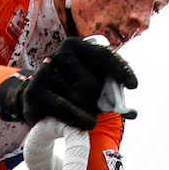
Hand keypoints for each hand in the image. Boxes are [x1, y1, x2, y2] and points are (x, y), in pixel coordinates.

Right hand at [0, 37, 136, 129]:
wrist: (37, 99)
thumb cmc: (72, 90)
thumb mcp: (92, 84)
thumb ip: (110, 91)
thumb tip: (131, 112)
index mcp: (76, 46)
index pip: (103, 55)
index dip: (120, 70)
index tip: (133, 86)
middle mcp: (59, 54)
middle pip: (92, 84)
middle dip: (100, 101)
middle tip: (99, 109)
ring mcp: (45, 72)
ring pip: (80, 99)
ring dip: (89, 113)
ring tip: (86, 114)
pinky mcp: (35, 92)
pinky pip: (64, 109)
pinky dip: (79, 119)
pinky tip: (87, 123)